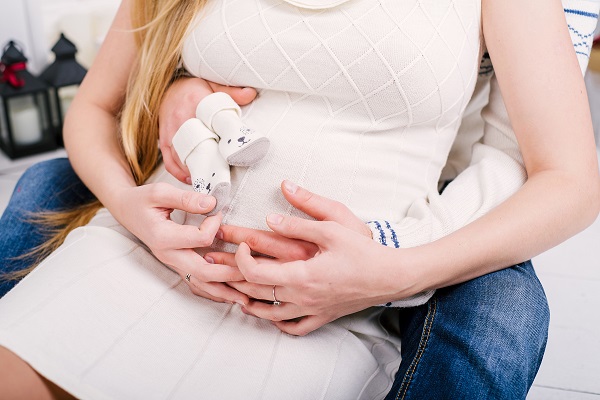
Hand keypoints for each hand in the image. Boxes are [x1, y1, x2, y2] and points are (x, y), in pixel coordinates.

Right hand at [114, 182, 249, 304]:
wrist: (127, 211)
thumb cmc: (143, 200)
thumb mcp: (160, 192)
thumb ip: (186, 198)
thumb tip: (211, 204)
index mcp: (163, 237)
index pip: (199, 239)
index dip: (215, 226)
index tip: (219, 213)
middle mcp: (168, 255)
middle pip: (203, 272)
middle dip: (230, 273)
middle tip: (252, 270)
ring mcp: (173, 263)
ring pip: (201, 284)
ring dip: (225, 291)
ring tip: (247, 297)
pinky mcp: (178, 266)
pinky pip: (197, 284)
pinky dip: (215, 292)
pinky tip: (231, 296)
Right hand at [158, 77, 256, 182]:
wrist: (168, 89)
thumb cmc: (194, 89)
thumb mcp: (213, 84)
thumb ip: (232, 91)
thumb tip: (251, 93)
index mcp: (195, 101)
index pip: (210, 124)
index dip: (221, 141)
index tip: (233, 154)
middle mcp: (180, 118)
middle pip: (197, 145)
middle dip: (210, 161)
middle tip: (224, 175)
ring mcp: (170, 132)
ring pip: (182, 157)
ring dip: (195, 171)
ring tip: (210, 181)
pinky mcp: (164, 141)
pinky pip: (169, 161)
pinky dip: (180, 173)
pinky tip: (192, 179)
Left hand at [207, 181, 388, 335]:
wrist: (390, 276)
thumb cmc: (363, 251)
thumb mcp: (333, 228)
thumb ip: (299, 223)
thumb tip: (269, 218)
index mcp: (302, 274)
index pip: (257, 273)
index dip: (240, 259)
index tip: (239, 243)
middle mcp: (302, 297)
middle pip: (256, 293)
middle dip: (234, 278)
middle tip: (218, 267)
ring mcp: (312, 309)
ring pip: (270, 314)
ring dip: (249, 303)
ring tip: (235, 291)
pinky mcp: (322, 316)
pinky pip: (295, 327)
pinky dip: (278, 323)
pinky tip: (271, 315)